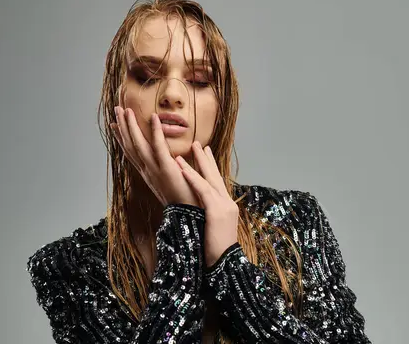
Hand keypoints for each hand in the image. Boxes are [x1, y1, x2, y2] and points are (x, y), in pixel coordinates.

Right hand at [110, 106, 199, 207]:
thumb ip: (169, 170)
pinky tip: (153, 117)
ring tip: (126, 110)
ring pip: (139, 144)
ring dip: (131, 126)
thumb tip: (171, 160)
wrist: (191, 216)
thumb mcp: (172, 183)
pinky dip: (155, 131)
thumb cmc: (185, 200)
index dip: (122, 138)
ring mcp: (155, 170)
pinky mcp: (166, 168)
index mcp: (148, 174)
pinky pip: (158, 146)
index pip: (131, 152)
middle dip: (122, 127)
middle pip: (130, 145)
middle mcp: (147, 171)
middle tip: (116, 110)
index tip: (115, 125)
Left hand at [176, 142, 238, 266]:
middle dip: (206, 159)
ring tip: (190, 147)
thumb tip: (197, 211)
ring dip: (198, 162)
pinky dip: (192, 177)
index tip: (204, 153)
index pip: (216, 183)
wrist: (224, 265)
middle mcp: (227, 203)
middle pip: (215, 176)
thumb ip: (207, 217)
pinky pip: (203, 190)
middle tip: (198, 144)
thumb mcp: (211, 230)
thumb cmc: (214, 252)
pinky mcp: (217, 212)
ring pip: (209, 179)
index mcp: (225, 207)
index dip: (210, 167)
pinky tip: (182, 167)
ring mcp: (224, 207)